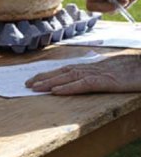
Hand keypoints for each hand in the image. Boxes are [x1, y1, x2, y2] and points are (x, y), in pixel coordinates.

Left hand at [25, 55, 140, 94]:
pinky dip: (69, 87)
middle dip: (44, 77)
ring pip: (70, 77)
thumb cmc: (140, 69)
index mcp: (97, 66)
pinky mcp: (109, 81)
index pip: (69, 69)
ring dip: (50, 82)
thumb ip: (107, 75)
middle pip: (65, 71)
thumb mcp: (121, 72)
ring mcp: (102, 73)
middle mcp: (95, 68)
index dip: (52, 73)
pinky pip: (85, 84)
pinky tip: (57, 90)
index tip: (36, 78)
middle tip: (27, 83)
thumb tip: (96, 80)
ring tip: (34, 87)